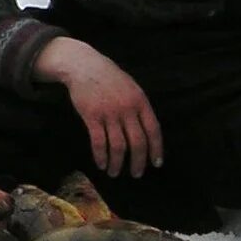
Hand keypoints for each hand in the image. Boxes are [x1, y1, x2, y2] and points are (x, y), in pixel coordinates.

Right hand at [32, 37, 163, 178]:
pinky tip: (101, 164)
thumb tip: (147, 132)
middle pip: (137, 142)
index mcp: (140, 101)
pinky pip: (98, 142)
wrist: (84, 66)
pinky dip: (101, 156)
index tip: (156, 163)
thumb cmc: (109, 77)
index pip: (153, 130)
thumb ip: (139, 107)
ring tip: (115, 173)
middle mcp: (127, 109)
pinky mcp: (92, 116)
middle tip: (136, 174)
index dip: (156, 149)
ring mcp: (109, 113)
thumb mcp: (131, 88)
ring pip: (118, 146)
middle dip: (138, 162)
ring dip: (117, 163)